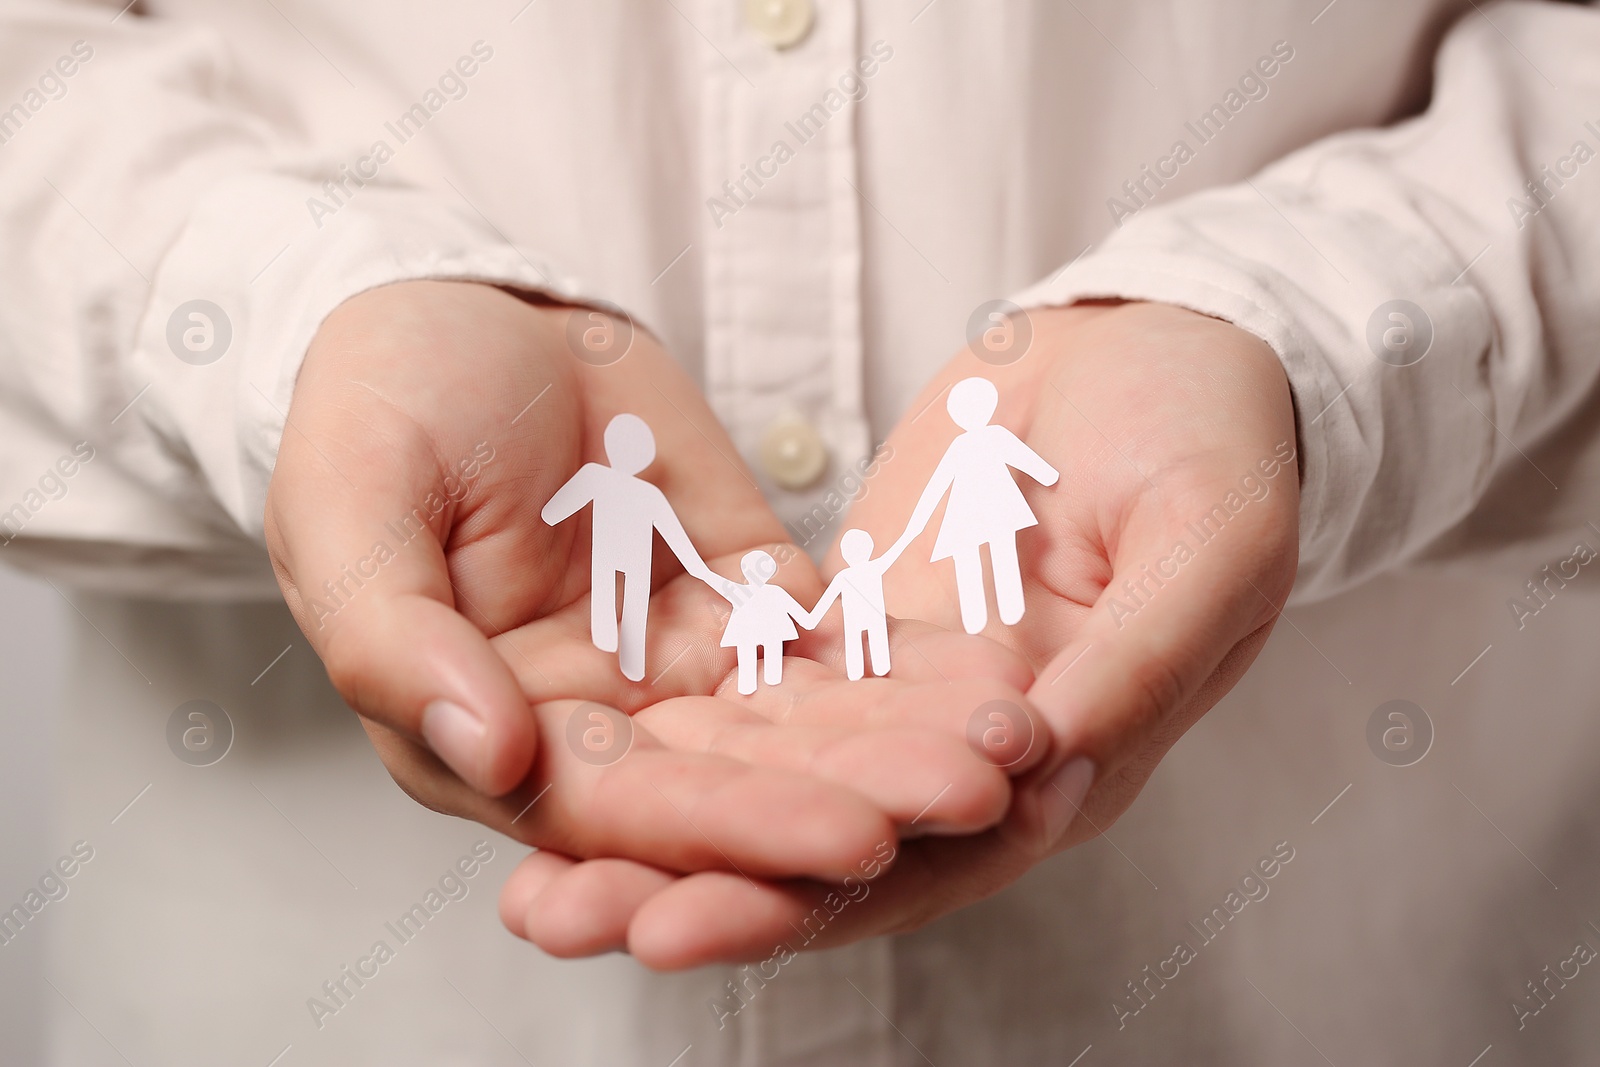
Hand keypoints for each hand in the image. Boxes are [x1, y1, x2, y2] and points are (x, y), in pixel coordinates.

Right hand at [264, 280, 1035, 916]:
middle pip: (734, 783)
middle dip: (853, 796)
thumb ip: (394, 642)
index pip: (620, 811)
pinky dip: (908, 658)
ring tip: (1012, 743)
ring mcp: (673, 663)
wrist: (461, 309)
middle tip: (975, 797)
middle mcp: (594, 724)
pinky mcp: (740, 597)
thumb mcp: (350, 507)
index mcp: (486, 732)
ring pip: (799, 724)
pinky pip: (829, 641)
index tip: (849, 835)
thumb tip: (490, 754)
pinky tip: (994, 664)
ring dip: (902, 740)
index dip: (733, 828)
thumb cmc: (375, 404)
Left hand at [500, 300, 1300, 963]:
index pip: (921, 862)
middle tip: (552, 918)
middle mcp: (975, 754)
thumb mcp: (1214, 538)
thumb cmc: (1217, 438)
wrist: (1162, 346)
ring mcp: (908, 692)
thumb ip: (1140, 654)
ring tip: (526, 864)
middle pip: (815, 845)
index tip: (671, 925)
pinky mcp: (859, 627)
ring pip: (767, 778)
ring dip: (654, 825)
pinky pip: (756, 684)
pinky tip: (575, 739)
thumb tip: (1049, 760)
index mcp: (1075, 763)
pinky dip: (675, 721)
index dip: (796, 900)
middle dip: (684, 886)